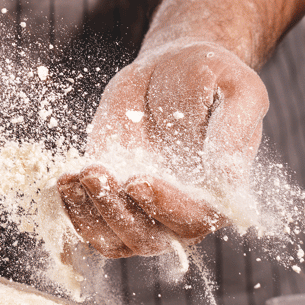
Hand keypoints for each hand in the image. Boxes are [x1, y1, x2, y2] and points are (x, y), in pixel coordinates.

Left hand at [57, 41, 268, 257]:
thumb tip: (227, 179)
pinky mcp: (110, 194)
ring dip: (90, 215)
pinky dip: (72, 208)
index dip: (164, 207)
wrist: (174, 64)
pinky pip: (88, 222)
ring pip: (113, 239)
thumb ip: (234, 132)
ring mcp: (141, 207)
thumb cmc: (213, 76)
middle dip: (117, 213)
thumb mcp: (238, 91)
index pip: (193, 219)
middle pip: (148, 239)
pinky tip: (65, 179)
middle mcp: (179, 210)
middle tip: (97, 174)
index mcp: (217, 194)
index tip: (138, 181)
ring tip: (76, 175)